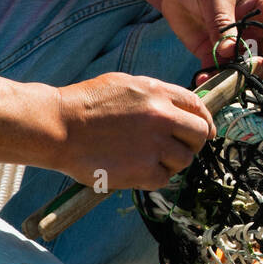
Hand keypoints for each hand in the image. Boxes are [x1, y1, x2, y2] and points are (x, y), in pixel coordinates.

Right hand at [51, 73, 215, 189]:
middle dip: (193, 144)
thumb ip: (155, 95)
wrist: (57, 127)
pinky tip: (136, 171)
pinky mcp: (142, 169)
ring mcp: (153, 145)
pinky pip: (163, 179)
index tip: (205, 131)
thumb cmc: (84, 105)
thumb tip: (179, 107)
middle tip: (178, 149)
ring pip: (184, 160)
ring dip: (171, 162)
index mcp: (157, 93)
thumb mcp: (124, 85)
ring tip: (148, 159)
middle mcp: (161, 117)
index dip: (205, 120)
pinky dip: (153, 178)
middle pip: (199, 135)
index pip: (197, 106)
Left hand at [156, 0, 262, 82]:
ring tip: (222, 79)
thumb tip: (229, 52)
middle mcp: (255, 27)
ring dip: (238, 76)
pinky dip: (213, 78)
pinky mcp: (215, 52)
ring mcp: (236, 42)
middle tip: (252, 69)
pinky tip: (204, 80)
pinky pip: (219, 70)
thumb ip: (222, 22)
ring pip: (246, 67)